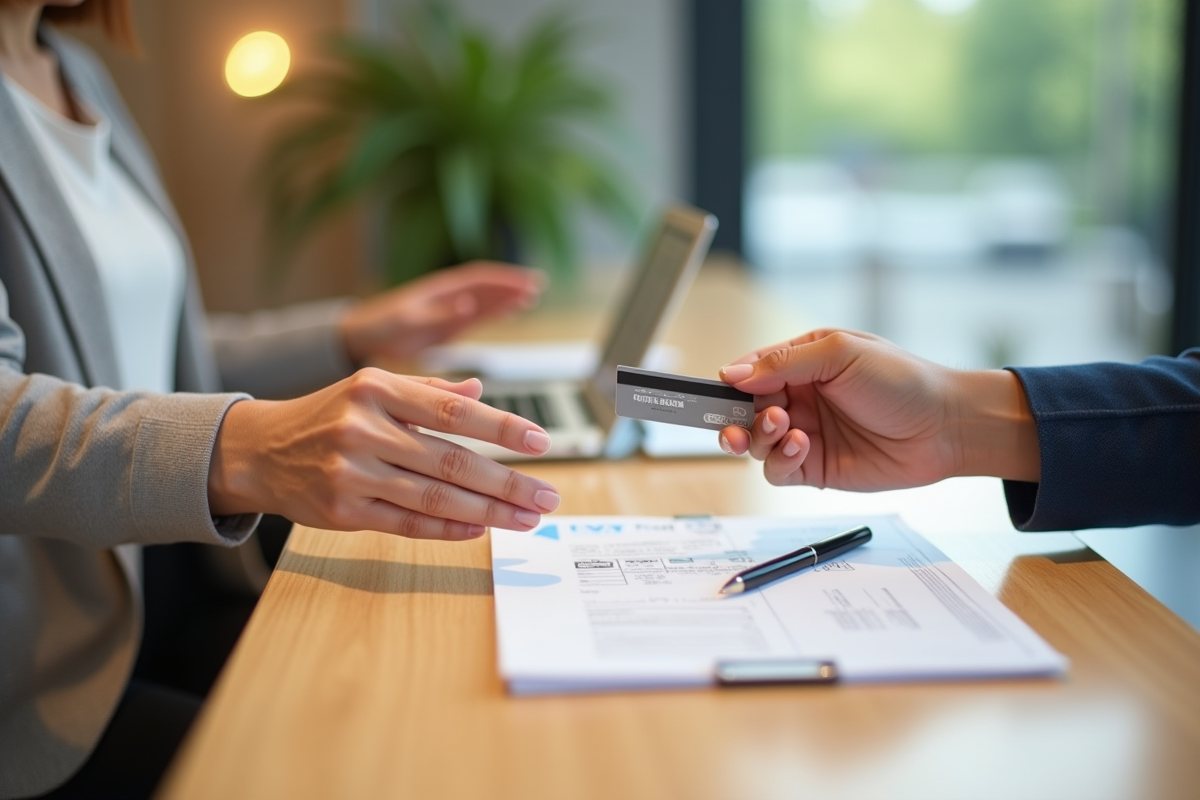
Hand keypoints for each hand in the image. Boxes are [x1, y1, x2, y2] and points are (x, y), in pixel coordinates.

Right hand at [208, 368, 560, 538]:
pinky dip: (449, 528)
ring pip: (435, 497)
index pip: (452, 410)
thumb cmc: (328, 415)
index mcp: (376, 388)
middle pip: (452, 461)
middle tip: (546, 496)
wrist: (259, 450)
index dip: (501, 427)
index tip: (541, 442)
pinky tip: (481, 528)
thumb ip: (428, 391)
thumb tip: (480, 391)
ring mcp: (351, 472)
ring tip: (526, 518)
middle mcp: (363, 428)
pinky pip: (407, 523)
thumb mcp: (372, 388)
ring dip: (489, 512)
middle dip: (508, 482)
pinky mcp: (342, 511)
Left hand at [338, 261, 545, 362]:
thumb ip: (438, 315)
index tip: (527, 282)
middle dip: (511, 285)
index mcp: (438, 290)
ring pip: (484, 299)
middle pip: (486, 286)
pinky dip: (495, 312)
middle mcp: (446, 296)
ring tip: (531, 298)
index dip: (505, 280)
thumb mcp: (407, 322)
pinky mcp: (445, 325)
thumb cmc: (377, 326)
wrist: (356, 337)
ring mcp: (447, 310)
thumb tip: (470, 305)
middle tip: (538, 287)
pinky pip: (476, 314)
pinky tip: (510, 313)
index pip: (479, 279)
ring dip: (506, 298)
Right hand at [716, 329, 1039, 489]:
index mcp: (800, 364)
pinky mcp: (813, 468)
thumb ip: (783, 362)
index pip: (748, 372)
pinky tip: (802, 445)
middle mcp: (798, 399)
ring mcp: (804, 434)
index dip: (728, 384)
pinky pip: (776, 469)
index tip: (714, 392)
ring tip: (783, 426)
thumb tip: (732, 373)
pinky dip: (780, 459)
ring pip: (753, 442)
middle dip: (733, 417)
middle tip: (736, 423)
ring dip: (758, 436)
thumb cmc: (903, 380)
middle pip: (742, 411)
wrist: (946, 427)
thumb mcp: (840, 354)